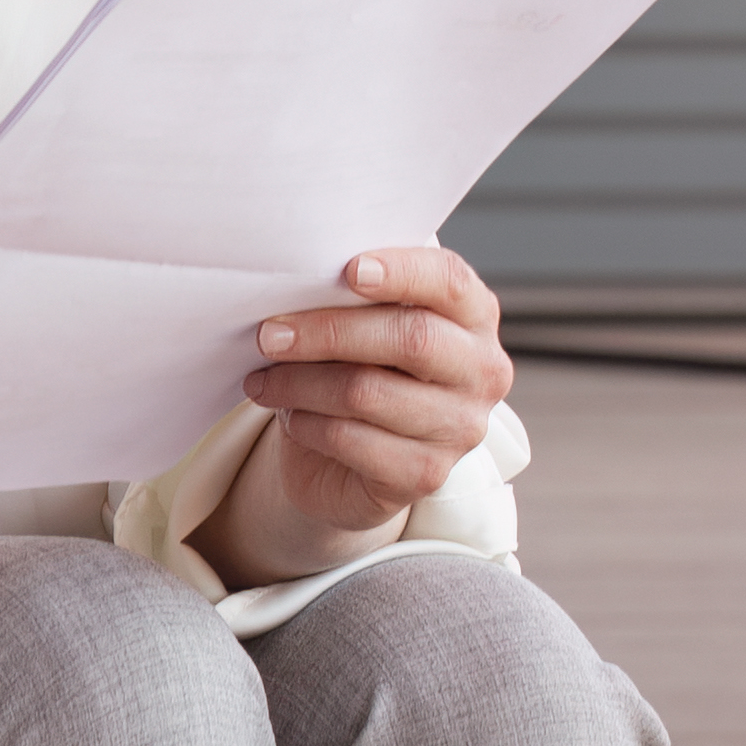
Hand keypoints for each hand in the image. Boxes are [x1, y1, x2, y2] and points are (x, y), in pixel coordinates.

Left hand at [206, 244, 513, 583]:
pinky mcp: (426, 475)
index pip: (451, 282)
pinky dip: (306, 424)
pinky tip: (289, 415)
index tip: (349, 270)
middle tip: (267, 333)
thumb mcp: (359, 324)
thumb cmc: (356, 368)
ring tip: (263, 378)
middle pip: (410, 338)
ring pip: (367, 391)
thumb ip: (352, 296)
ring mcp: (460, 428)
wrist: (349, 456)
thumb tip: (296, 279)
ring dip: (300, 382)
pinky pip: (351, 440)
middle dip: (328, 331)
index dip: (403, 273)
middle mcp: (481, 372)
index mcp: (474, 317)